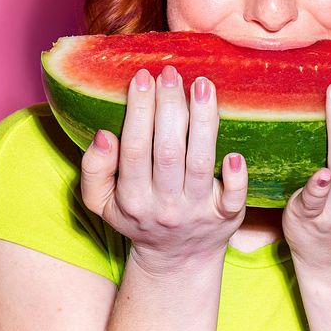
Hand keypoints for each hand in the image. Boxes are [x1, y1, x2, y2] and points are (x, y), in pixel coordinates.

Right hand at [80, 66, 247, 275]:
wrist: (177, 259)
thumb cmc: (138, 217)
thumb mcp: (101, 203)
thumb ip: (94, 169)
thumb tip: (105, 136)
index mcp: (133, 199)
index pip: (135, 148)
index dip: (139, 111)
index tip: (142, 77)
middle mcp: (166, 206)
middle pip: (168, 151)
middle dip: (169, 107)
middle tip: (170, 72)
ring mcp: (198, 212)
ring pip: (201, 162)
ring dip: (203, 121)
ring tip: (202, 85)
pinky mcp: (227, 216)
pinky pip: (234, 197)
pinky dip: (236, 175)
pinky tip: (234, 150)